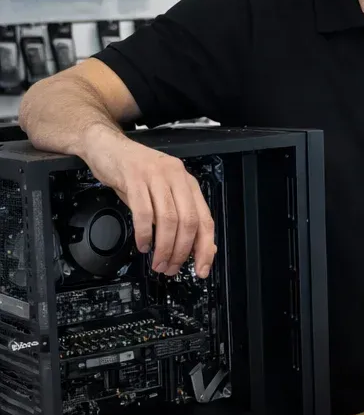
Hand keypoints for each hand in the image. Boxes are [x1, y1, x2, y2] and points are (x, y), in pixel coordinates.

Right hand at [82, 126, 216, 277]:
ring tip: (158, 261)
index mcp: (188, 183)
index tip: (201, 268)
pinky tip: (143, 244)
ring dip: (164, 246)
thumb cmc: (135, 172)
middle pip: (188, 221)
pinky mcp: (134, 177)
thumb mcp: (161, 192)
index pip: (205, 219)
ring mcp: (156, 175)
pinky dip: (144, 233)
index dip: (205, 247)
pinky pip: (143, 211)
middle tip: (172, 267)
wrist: (106, 146)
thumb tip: (192, 247)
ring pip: (168, 219)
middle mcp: (176, 177)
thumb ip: (177, 215)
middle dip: (181, 251)